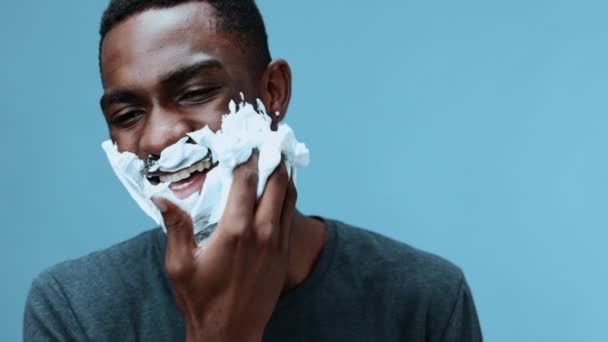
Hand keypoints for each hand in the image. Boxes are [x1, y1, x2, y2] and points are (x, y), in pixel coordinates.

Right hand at [152, 152, 295, 341]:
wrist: (231, 333)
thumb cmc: (201, 300)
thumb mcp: (180, 265)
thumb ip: (176, 227)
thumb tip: (162, 197)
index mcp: (235, 230)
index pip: (246, 180)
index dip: (247, 155)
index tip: (245, 139)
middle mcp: (262, 231)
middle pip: (275, 181)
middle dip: (271, 156)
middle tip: (268, 138)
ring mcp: (278, 242)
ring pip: (289, 195)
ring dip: (285, 172)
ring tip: (280, 153)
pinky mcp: (285, 253)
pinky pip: (293, 214)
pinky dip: (290, 194)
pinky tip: (284, 185)